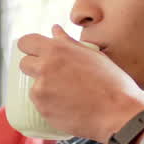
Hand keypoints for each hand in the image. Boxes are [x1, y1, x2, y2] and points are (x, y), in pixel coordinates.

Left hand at [17, 25, 143, 143]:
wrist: (119, 113)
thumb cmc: (112, 82)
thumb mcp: (92, 55)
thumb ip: (68, 42)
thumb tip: (54, 30)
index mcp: (57, 50)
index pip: (25, 42)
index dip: (30, 47)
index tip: (36, 53)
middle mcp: (45, 68)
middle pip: (24, 64)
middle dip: (34, 68)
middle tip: (54, 76)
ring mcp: (41, 91)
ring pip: (33, 87)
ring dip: (45, 89)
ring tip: (69, 95)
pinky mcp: (43, 110)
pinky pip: (40, 105)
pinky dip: (50, 106)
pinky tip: (70, 107)